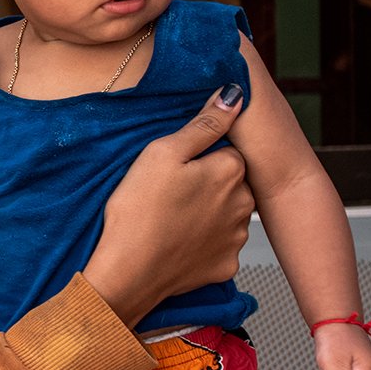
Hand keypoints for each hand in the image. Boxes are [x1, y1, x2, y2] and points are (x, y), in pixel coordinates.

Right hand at [85, 84, 252, 324]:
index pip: (227, 150)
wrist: (127, 274)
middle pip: (231, 182)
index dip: (199, 157)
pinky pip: (219, 246)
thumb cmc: (138, 212)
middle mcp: (243, 204)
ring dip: (208, 213)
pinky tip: (178, 242)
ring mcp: (236, 239)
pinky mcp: (225, 266)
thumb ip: (203, 124)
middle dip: (208, 184)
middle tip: (170, 193)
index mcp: (230, 171)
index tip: (175, 169)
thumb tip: (234, 95)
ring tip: (172, 218)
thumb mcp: (162, 153)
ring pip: (227, 214)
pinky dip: (204, 243)